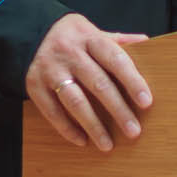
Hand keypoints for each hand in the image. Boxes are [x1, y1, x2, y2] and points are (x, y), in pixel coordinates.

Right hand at [26, 13, 152, 152]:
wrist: (30, 33)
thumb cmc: (73, 37)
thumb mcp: (94, 32)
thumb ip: (118, 40)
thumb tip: (146, 41)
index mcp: (89, 37)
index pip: (115, 59)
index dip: (132, 81)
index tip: (146, 102)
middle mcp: (69, 53)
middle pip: (97, 84)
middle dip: (118, 109)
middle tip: (134, 131)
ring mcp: (50, 70)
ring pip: (75, 102)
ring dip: (93, 125)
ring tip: (108, 145)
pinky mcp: (34, 85)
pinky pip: (52, 111)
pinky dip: (67, 129)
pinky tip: (82, 141)